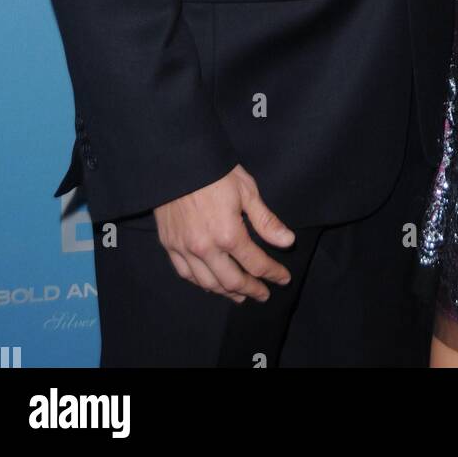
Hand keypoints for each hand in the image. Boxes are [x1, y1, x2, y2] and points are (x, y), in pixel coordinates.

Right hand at [153, 164, 294, 303]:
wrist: (178, 161)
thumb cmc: (216, 172)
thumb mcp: (247, 191)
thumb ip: (266, 221)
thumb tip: (288, 241)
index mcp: (229, 234)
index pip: (256, 264)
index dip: (273, 273)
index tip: (283, 278)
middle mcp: (206, 248)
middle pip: (232, 281)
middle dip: (251, 290)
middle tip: (263, 294)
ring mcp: (185, 249)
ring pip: (208, 283)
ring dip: (227, 292)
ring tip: (239, 295)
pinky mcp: (170, 245)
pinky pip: (186, 274)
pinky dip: (202, 283)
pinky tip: (211, 283)